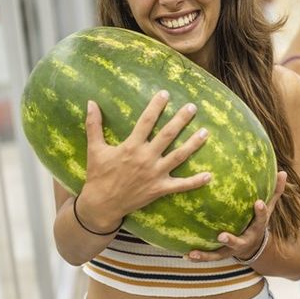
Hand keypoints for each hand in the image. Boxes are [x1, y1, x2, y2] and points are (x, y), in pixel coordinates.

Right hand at [75, 92, 210, 231]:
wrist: (102, 204)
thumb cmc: (98, 175)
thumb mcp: (94, 149)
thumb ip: (94, 125)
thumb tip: (90, 102)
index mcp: (131, 147)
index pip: (146, 122)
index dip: (156, 107)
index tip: (165, 94)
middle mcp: (146, 158)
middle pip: (168, 136)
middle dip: (181, 120)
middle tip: (192, 107)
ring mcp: (155, 174)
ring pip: (179, 156)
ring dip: (193, 144)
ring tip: (205, 132)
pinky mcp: (160, 189)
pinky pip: (181, 185)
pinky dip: (195, 181)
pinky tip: (209, 175)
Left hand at [187, 171, 287, 262]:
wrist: (255, 246)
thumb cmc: (258, 221)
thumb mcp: (269, 207)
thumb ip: (274, 191)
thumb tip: (284, 171)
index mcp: (257, 227)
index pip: (261, 219)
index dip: (261, 211)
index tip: (258, 203)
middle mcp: (244, 241)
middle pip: (238, 242)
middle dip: (231, 240)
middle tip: (221, 235)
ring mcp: (232, 250)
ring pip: (219, 254)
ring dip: (207, 255)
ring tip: (193, 253)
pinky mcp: (222, 254)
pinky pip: (209, 256)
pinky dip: (199, 256)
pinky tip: (186, 254)